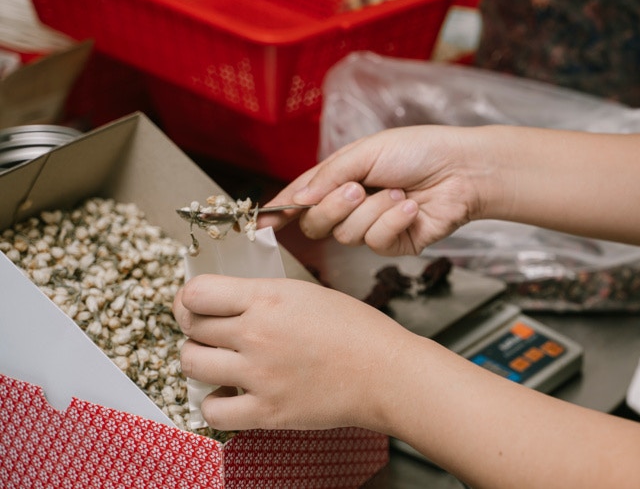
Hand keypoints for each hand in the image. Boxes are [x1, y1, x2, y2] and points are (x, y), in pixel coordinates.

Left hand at [173, 274, 416, 431]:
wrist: (385, 372)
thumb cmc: (356, 329)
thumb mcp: (306, 292)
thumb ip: (262, 296)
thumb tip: (223, 302)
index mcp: (269, 297)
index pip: (196, 293)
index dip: (190, 298)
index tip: (196, 304)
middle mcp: (257, 334)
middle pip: (191, 326)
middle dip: (196, 327)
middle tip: (211, 332)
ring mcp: (258, 375)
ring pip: (191, 363)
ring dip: (199, 360)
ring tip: (218, 360)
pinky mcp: (265, 411)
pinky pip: (211, 410)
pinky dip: (213, 402)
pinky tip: (229, 394)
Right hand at [260, 125, 495, 255]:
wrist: (462, 169)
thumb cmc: (418, 150)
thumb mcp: (366, 152)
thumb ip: (328, 176)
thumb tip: (296, 199)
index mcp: (340, 178)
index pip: (300, 197)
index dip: (279, 211)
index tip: (258, 224)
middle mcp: (351, 205)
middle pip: (315, 224)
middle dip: (333, 207)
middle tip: (357, 189)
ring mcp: (372, 227)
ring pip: (345, 235)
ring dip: (373, 210)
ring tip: (399, 191)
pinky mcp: (394, 244)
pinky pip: (375, 242)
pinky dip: (393, 221)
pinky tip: (411, 206)